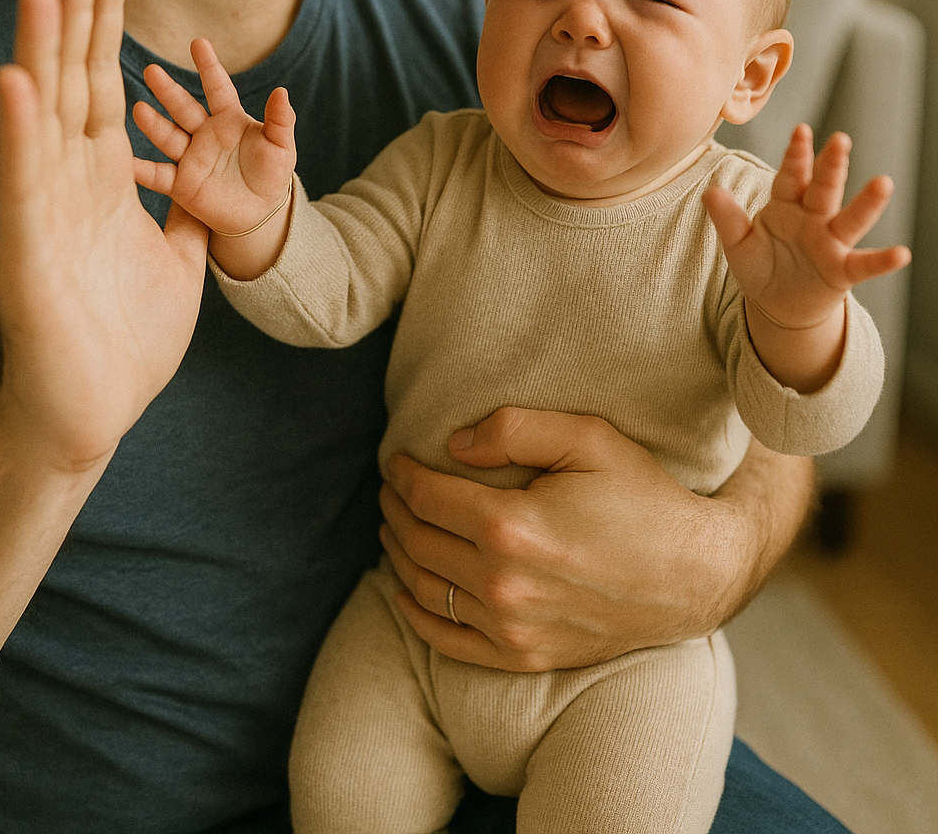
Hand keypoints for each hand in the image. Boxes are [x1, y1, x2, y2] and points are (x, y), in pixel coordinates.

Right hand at [0, 0, 209, 472]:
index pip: (106, 79)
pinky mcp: (28, 247)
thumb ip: (194, 208)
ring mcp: (44, 208)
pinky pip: (25, 178)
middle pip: (75, 75)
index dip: (110, 18)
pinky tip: (20, 77)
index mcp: (103, 178)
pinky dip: (22, 128)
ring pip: (44, 110)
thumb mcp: (180, 258)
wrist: (90, 413)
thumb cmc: (124, 341)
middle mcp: (69, 180)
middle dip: (82, 7)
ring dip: (44, 44)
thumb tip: (216, 176)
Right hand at [133, 40, 295, 240]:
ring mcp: (190, 158)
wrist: (260, 213)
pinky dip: (141, 170)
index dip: (209, 66)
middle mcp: (205, 134)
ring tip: (138, 109)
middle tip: (152, 71)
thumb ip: (280, 120)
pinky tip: (124, 162)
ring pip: (168, 137)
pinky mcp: (182, 184)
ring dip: (153, 124)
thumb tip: (282, 92)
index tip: (198, 43)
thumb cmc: (271, 174)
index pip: (217, 88)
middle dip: (168, 90)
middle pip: (183, 107)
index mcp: (229, 119)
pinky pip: (159, 175)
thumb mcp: (281, 147)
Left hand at [378, 407, 802, 669]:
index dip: (402, 474)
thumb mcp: (588, 437)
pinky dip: (415, 614)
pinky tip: (403, 590)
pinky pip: (447, 642)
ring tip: (394, 526)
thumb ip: (514, 428)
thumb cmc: (643, 497)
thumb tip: (453, 444)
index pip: (427, 496)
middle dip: (395, 509)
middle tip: (391, 488)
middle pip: (418, 542)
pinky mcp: (525, 657)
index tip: (395, 459)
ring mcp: (512, 629)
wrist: (695, 575)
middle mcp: (503, 584)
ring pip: (425, 590)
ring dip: (398, 555)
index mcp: (511, 526)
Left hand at [703, 124, 909, 330]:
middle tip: (840, 140)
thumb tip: (710, 191)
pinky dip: (883, 260)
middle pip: (824, 188)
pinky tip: (901, 254)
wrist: (777, 304)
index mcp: (786, 204)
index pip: (791, 176)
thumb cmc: (760, 265)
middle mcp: (813, 218)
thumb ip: (727, 218)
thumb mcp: (737, 243)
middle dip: (831, 165)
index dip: (796, 155)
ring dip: (867, 203)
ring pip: (850, 219)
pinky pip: (865, 264)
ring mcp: (831, 243)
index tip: (801, 130)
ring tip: (883, 183)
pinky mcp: (843, 270)